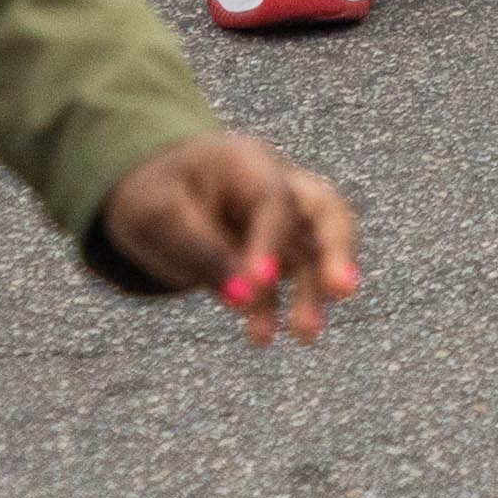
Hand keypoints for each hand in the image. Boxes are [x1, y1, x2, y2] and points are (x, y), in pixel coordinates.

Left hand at [99, 131, 361, 347]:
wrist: (155, 190)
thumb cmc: (155, 194)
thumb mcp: (158, 216)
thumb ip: (202, 252)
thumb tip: (246, 297)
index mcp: (247, 163)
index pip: (274, 200)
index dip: (272, 242)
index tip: (260, 285)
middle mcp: (279, 185)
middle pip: (326, 211)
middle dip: (337, 250)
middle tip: (343, 290)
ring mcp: (282, 217)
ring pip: (314, 250)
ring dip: (313, 291)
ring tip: (306, 334)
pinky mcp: (276, 249)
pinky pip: (288, 278)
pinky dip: (279, 305)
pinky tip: (260, 335)